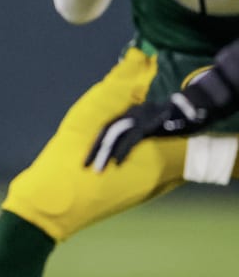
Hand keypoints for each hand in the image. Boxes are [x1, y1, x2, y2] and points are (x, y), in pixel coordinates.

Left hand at [85, 94, 200, 171]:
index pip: (106, 128)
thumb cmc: (171, 119)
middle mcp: (131, 113)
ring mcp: (139, 118)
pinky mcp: (149, 125)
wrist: (191, 107)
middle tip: (84, 166)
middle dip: (94, 150)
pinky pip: (132, 139)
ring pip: (116, 136)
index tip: (86, 158)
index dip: (95, 143)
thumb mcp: (150, 124)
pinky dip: (123, 151)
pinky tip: (118, 163)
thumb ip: (137, 131)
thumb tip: (125, 145)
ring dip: (105, 154)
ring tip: (98, 169)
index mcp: (128, 114)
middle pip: (106, 131)